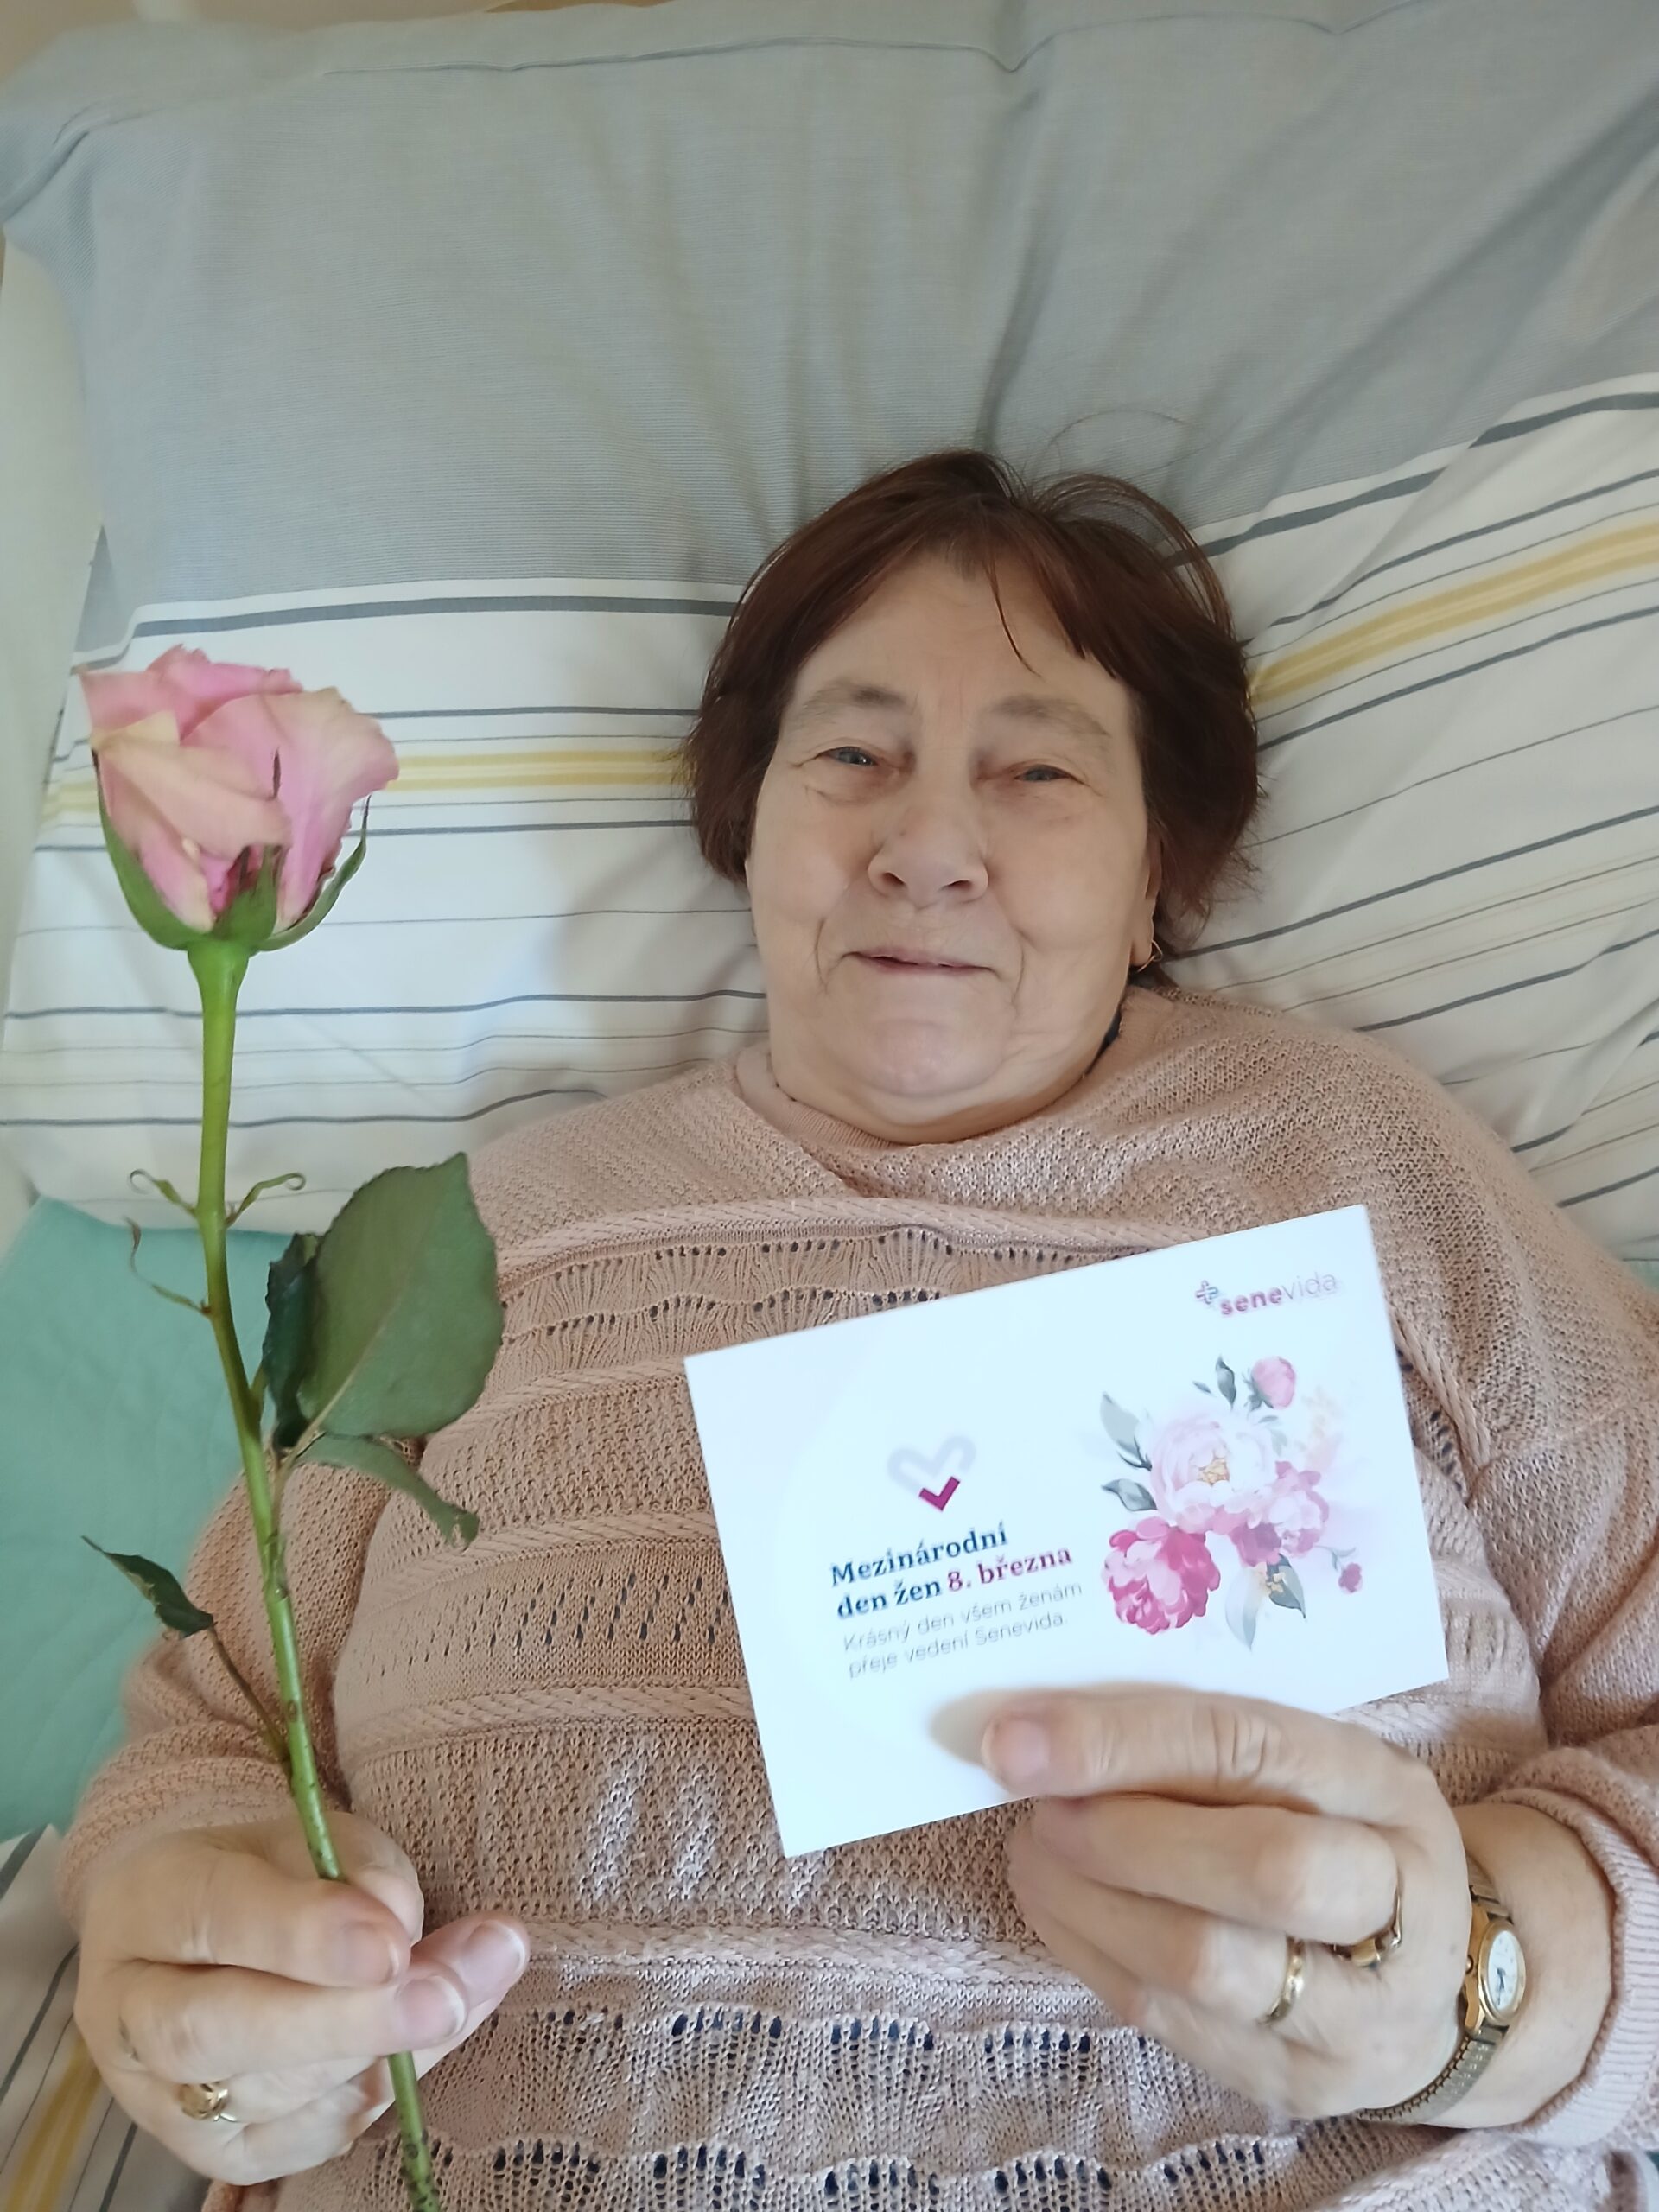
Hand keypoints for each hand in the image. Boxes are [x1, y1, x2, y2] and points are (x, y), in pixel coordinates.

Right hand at [74, 1805, 529, 2184]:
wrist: (205, 1936)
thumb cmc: (267, 1872)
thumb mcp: (310, 1835)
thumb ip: (357, 1869)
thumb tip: (402, 1926)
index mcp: (147, 1902)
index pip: (214, 1916)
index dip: (305, 1935)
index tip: (391, 1944)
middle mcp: (131, 2012)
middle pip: (222, 2031)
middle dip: (344, 2020)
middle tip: (442, 1998)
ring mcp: (163, 2097)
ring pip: (269, 2096)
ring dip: (384, 2053)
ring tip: (465, 1996)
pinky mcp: (215, 2153)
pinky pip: (302, 2139)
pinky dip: (376, 2091)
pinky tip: (431, 2039)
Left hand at [981, 1687, 1471, 2118]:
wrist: (1428, 1977)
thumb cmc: (1335, 1833)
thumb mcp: (1302, 1761)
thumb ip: (1203, 1737)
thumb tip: (1045, 1727)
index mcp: (1388, 1793)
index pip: (1253, 1752)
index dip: (1126, 1744)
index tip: (1019, 1739)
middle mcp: (1397, 1907)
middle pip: (1257, 1871)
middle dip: (1118, 1835)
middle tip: (1036, 1804)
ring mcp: (1354, 2014)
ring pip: (1202, 1964)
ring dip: (1084, 1900)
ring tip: (1034, 1850)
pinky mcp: (1293, 2083)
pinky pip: (1169, 2020)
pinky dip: (1089, 1951)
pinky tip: (1057, 1903)